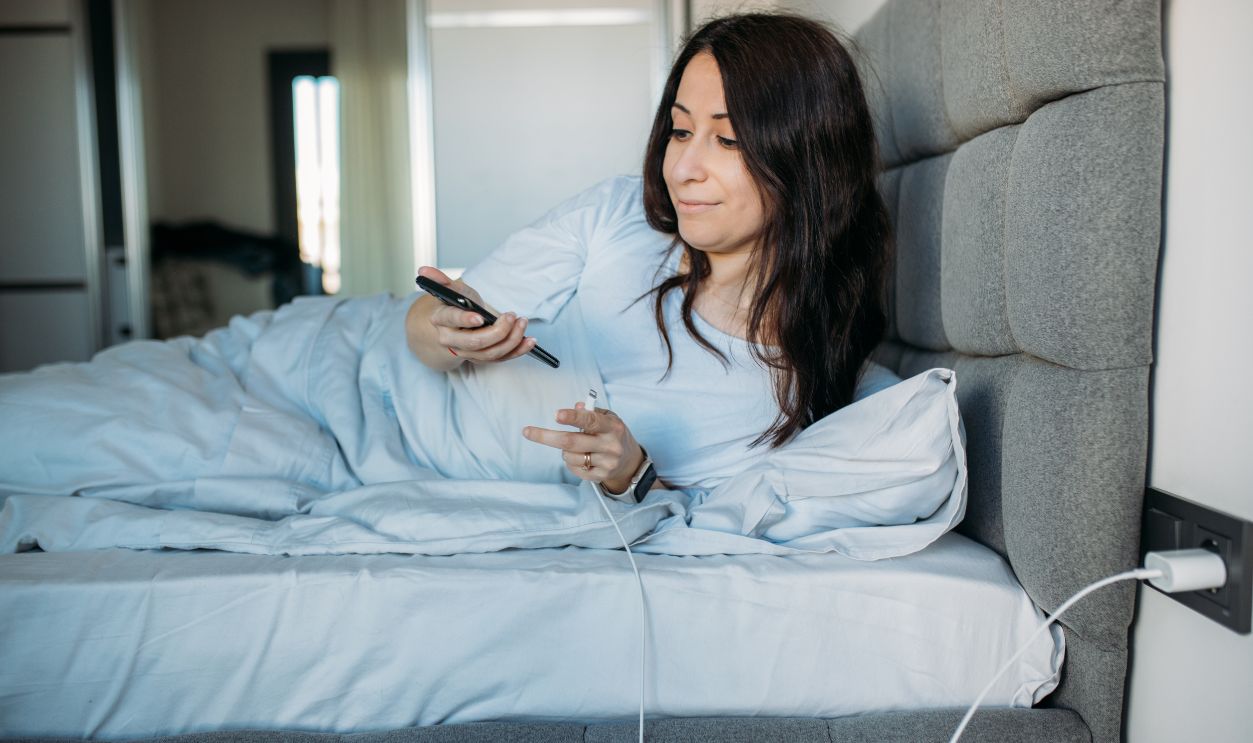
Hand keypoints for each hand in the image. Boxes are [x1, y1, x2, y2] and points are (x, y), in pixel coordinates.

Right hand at [418, 266, 534, 362]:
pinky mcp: (481, 358)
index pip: (451, 320)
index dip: (465, 320)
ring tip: (523, 323)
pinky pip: (500, 359)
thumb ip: (440, 280)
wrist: (452, 328)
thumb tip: (424, 270)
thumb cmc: (455, 304)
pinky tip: (530, 341)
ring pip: (490, 353)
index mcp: (441, 319)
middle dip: (497, 331)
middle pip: (475, 342)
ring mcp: (466, 352)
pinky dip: (517, 351)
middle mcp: (451, 339)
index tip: (481, 317)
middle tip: (512, 316)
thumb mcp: (450, 290)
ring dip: (511, 340)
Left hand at [522, 402, 644, 491]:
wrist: (630, 462)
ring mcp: (606, 463)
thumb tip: (575, 407)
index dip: (573, 418)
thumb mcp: (609, 418)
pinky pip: (573, 469)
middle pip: (571, 442)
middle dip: (546, 436)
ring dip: (564, 450)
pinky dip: (570, 461)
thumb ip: (592, 412)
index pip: (591, 420)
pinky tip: (580, 457)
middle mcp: (610, 446)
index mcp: (612, 427)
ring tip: (575, 446)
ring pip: (569, 456)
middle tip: (527, 431)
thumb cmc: (613, 434)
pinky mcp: (600, 476)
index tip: (556, 415)